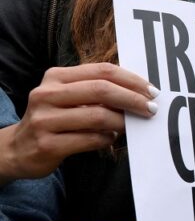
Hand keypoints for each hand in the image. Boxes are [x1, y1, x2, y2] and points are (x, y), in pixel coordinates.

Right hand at [0, 63, 157, 181]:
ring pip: (98, 116)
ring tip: (132, 126)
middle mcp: (47, 94)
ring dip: (122, 122)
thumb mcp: (68, 96)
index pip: (102, 71)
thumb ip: (96, 89)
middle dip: (133, 99)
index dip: (131, 80)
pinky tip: (110, 138)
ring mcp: (45, 120)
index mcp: (56, 76)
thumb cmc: (54, 119)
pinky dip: (107, 139)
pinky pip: (90, 139)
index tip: (152, 91)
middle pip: (102, 90)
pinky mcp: (48, 145)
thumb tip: (139, 92)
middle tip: (151, 109)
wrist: (17, 149)